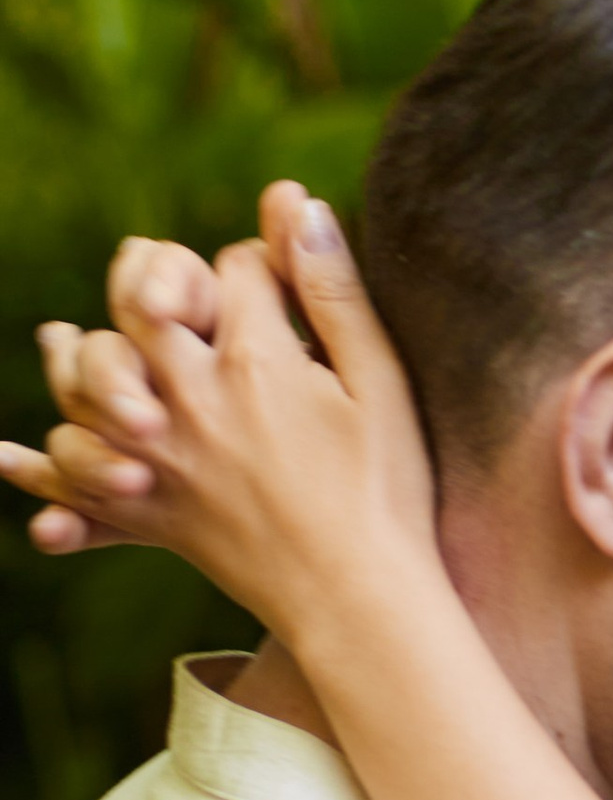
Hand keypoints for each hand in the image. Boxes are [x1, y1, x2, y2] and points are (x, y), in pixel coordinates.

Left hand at [0, 185, 437, 646]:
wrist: (358, 599)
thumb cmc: (386, 490)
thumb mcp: (379, 380)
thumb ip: (332, 289)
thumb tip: (296, 199)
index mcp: (255, 361)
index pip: (235, 267)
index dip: (261, 261)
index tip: (286, 283)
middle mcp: (191, 401)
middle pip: (140, 302)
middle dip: (155, 275)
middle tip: (171, 283)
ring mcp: (160, 458)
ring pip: (85, 380)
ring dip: (77, 353)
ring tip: (68, 337)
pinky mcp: (149, 512)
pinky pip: (71, 483)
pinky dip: (34, 470)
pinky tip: (1, 455)